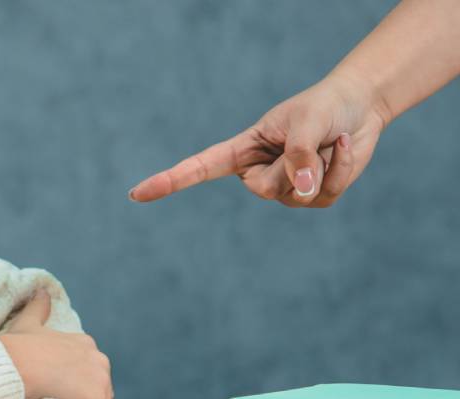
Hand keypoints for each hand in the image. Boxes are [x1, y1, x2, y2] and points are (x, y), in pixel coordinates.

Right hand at [0, 291, 112, 398]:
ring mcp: (100, 381)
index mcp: (85, 344)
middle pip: (99, 392)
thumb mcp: (27, 323)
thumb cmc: (16, 348)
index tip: (58, 395)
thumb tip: (41, 291)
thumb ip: (38, 308)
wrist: (12, 367)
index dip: (75, 387)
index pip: (90, 373)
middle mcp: (99, 360)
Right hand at [129, 72, 387, 207]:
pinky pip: (323, 195)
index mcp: (242, 151)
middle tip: (314, 138)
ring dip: (323, 165)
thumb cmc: (324, 106)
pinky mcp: (312, 196)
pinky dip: (340, 170)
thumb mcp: (309, 122)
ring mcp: (285, 188)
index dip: (170, 181)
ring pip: (296, 195)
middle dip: (294, 165)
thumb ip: (301, 155)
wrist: (358, 106)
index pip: (199, 168)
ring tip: (331, 139)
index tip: (137, 194)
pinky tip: (344, 147)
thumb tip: (301, 191)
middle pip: (264, 189)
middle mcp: (257, 173)